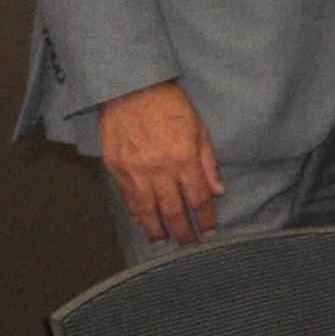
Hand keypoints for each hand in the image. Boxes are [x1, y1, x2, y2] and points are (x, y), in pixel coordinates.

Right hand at [97, 81, 222, 246]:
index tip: (211, 231)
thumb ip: (208, 163)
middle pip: (173, 210)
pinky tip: (143, 224)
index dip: (206, 218)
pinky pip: (128, 198)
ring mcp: (135, 171)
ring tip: (163, 243)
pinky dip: (136, 214)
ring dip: (156, 230)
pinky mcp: (115, 168)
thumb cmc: (170, 107)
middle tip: (190, 245)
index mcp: (184, 160)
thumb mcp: (199, 130)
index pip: (199, 199)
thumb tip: (218, 192)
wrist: (131, 90)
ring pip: (146, 210)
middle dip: (183, 231)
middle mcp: (159, 170)